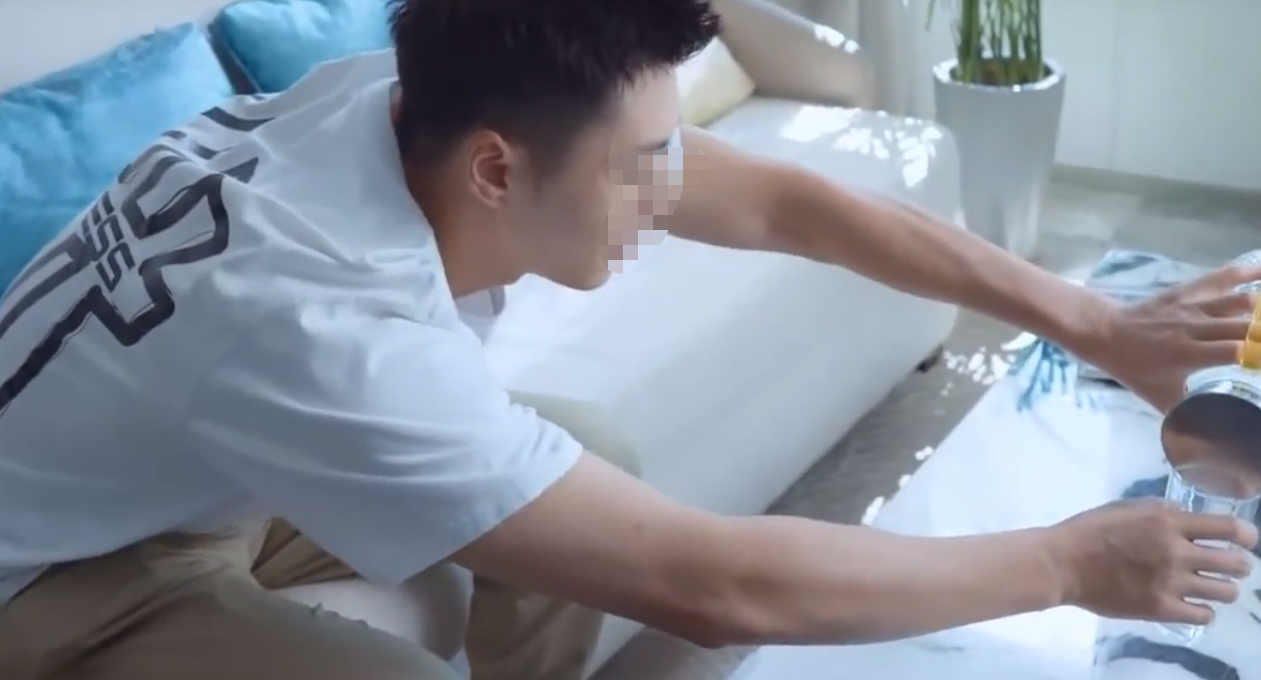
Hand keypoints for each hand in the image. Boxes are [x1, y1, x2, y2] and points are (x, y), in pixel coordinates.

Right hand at [1050, 499, 1257, 624]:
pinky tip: (1194, 604)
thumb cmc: (1089, 530)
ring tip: (1213, 587)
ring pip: (1225, 591)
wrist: (1062, 563)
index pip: (1229, 528)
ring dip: (1224, 588)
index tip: (1247, 539)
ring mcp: (1170, 583)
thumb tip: (1187, 516)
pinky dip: (1205, 610)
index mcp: (1167, 522)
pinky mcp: (1160, 609)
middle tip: (1231, 565)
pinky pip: (1204, 615)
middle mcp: (1176, 552)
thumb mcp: (1126, 507)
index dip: (1247, 535)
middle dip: (1240, 564)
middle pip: (1235, 562)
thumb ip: (1161, 510)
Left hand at [1084, 264, 1260, 412]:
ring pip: (1238, 300)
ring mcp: (1192, 306)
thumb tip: (1210, 443)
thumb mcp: (1157, 396)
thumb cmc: (1134, 367)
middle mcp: (1194, 326)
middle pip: (1244, 325)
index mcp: (1188, 353)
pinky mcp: (1189, 291)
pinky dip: (1247, 272)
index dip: (1260, 355)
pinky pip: (1221, 278)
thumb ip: (1185, 415)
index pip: (1235, 351)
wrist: (1105, 332)